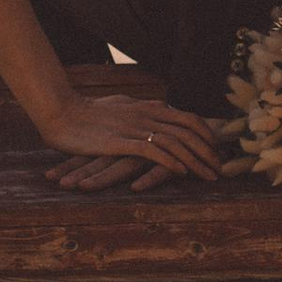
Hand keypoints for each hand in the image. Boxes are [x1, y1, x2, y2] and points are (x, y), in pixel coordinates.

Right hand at [36, 84, 227, 194]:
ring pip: (175, 142)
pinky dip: (171, 161)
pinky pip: (153, 151)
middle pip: (188, 131)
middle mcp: (146, 114)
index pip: (188, 118)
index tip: (216, 149)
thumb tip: (157, 108)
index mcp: (147, 106)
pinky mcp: (122, 141)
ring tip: (209, 176)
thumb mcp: (120, 105)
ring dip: (196, 160)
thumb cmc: (86, 111)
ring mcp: (135, 127)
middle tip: (221, 169)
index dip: (206, 134)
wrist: (61, 112)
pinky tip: (181, 173)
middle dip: (208, 151)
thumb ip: (140, 109)